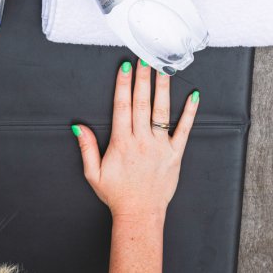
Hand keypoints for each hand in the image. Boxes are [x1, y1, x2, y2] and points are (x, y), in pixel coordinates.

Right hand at [73, 60, 198, 219]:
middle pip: (142, 103)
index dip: (123, 85)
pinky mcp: (175, 154)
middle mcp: (141, 141)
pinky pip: (184, 130)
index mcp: (121, 143)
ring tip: (164, 69)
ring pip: (161, 112)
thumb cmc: (116, 194)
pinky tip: (194, 97)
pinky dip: (189, 113)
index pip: (122, 107)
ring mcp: (160, 146)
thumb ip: (86, 147)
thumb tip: (78, 126)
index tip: (124, 68)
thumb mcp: (93, 173)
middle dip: (143, 79)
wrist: (140, 214)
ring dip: (163, 88)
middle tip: (144, 59)